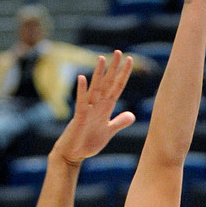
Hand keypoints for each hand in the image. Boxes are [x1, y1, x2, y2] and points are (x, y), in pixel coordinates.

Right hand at [52, 52, 135, 166]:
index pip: (116, 87)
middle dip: (113, 68)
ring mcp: (87, 110)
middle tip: (118, 52)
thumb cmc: (88, 142)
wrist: (73, 154)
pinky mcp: (79, 117)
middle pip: (107, 83)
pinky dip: (82, 91)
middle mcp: (97, 105)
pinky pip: (81, 102)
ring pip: (95, 89)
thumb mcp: (108, 132)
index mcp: (105, 108)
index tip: (130, 60)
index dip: (123, 74)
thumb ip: (119, 122)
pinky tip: (82, 79)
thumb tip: (132, 115)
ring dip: (98, 74)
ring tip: (101, 58)